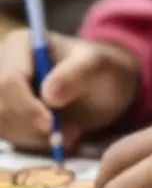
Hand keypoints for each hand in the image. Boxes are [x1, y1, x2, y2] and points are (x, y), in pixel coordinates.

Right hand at [0, 30, 140, 149]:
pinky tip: (61, 138)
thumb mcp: (98, 67)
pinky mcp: (6, 112)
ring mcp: (1, 91)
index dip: (26, 107)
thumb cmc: (102, 70)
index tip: (50, 125)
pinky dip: (34, 143)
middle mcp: (2, 66)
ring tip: (73, 133)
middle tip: (72, 133)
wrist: (105, 86)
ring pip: (2, 124)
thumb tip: (49, 96)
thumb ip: (77, 75)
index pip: (9, 81)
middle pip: (0, 106)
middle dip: (33, 126)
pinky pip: (9, 135)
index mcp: (20, 45)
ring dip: (35, 138)